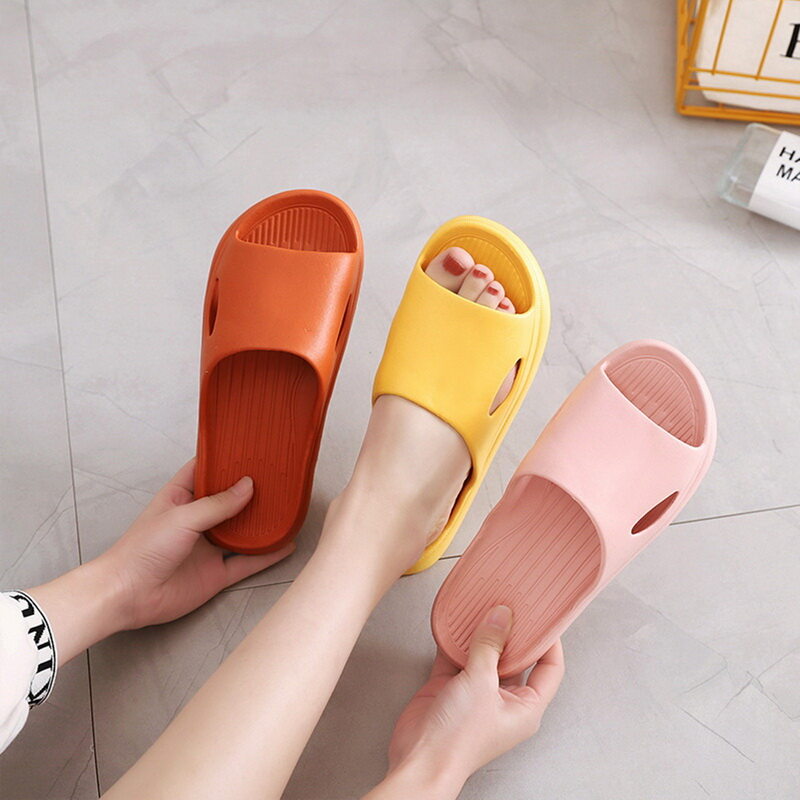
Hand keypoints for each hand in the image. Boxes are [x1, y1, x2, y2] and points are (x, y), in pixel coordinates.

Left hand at [27, 459, 292, 663]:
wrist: (128, 596)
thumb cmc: (142, 550)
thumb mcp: (182, 517)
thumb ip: (217, 504)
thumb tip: (248, 486)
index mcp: (180, 498)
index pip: (204, 470)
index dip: (224, 459)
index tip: (248, 447)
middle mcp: (197, 521)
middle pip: (229, 501)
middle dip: (251, 490)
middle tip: (278, 475)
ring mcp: (208, 548)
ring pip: (242, 531)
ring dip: (262, 522)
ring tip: (288, 506)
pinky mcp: (216, 574)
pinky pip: (247, 563)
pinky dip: (267, 555)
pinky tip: (286, 545)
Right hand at [368, 606, 563, 798]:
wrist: (419, 759)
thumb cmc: (458, 740)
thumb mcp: (481, 683)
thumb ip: (490, 645)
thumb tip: (501, 617)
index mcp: (525, 706)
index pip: (548, 668)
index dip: (550, 641)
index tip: (545, 616)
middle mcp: (503, 699)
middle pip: (515, 657)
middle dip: (512, 631)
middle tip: (511, 604)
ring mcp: (476, 693)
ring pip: (484, 654)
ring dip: (481, 633)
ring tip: (484, 605)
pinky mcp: (451, 688)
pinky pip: (457, 657)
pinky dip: (455, 640)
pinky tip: (454, 622)